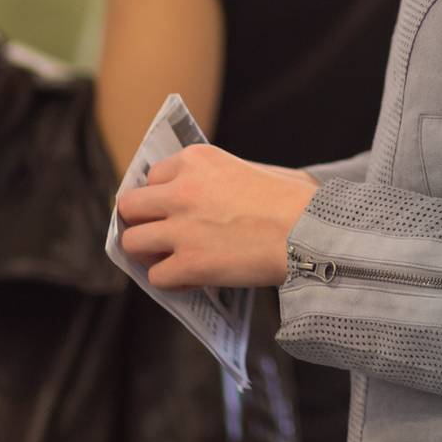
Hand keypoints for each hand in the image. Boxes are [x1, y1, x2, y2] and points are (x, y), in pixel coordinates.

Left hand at [116, 144, 319, 288]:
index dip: (160, 196)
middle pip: (129, 207)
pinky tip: (194, 277)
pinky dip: (173, 280)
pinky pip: (157, 277)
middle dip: (142, 221)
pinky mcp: (188, 263)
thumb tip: (200, 197)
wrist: (311, 231)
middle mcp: (182, 189)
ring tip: (173, 257)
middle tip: (159, 234)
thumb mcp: (252, 169)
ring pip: (132, 243)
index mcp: (197, 160)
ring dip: (150, 253)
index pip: (151, 177)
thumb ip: (217, 178)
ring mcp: (181, 228)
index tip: (169, 209)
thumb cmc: (293, 201)